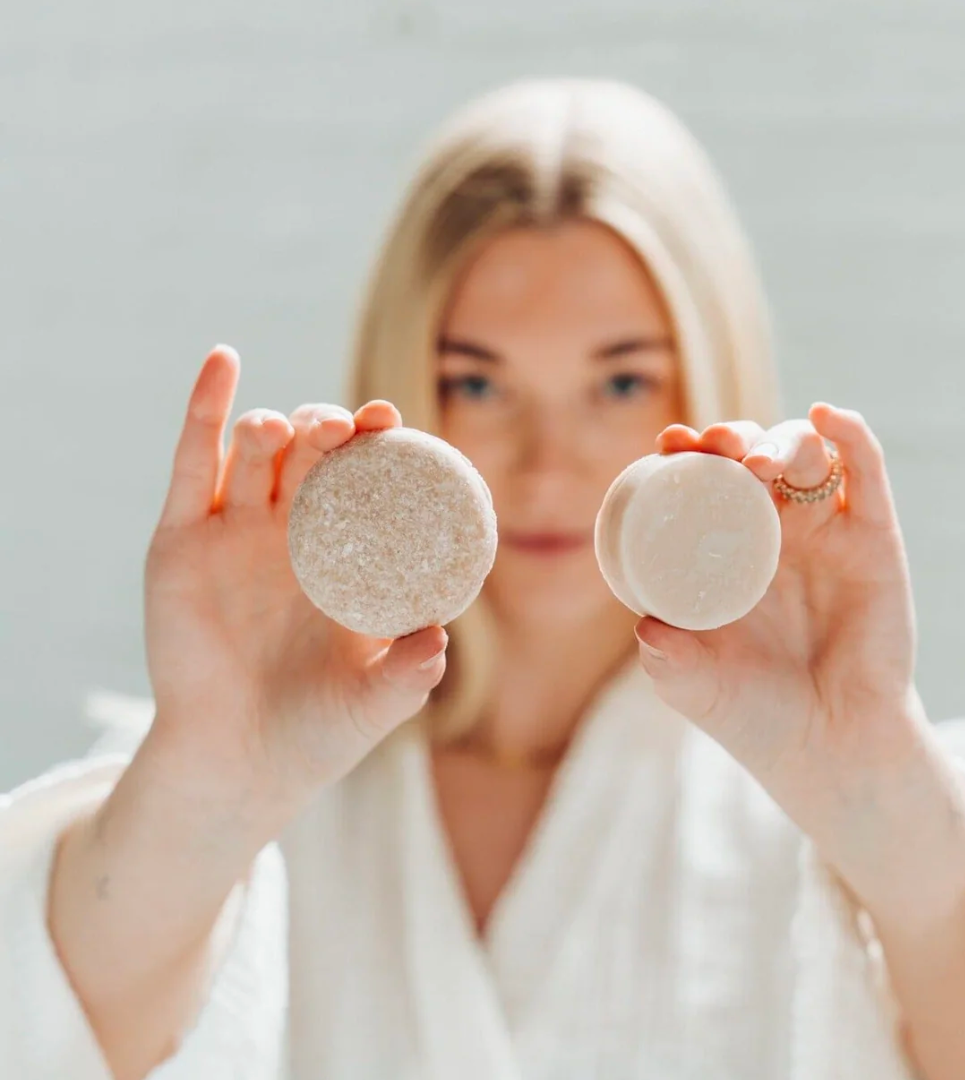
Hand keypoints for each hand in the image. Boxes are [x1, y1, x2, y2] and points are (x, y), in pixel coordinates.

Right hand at [143, 344, 447, 815]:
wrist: (237, 764)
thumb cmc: (317, 732)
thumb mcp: (375, 701)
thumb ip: (411, 673)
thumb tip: (439, 638)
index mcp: (346, 555)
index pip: (367, 482)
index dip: (380, 448)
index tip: (395, 422)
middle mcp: (293, 534)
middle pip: (313, 454)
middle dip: (331, 430)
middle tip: (351, 427)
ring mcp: (235, 531)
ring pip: (257, 453)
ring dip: (278, 425)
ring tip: (292, 432)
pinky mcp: (180, 539)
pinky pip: (192, 462)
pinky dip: (205, 409)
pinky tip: (223, 361)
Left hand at [634, 403, 927, 822]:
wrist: (830, 750)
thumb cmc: (754, 716)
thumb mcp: (695, 686)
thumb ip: (666, 662)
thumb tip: (646, 628)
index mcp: (724, 553)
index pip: (704, 484)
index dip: (689, 454)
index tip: (670, 444)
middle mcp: (773, 533)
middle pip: (753, 457)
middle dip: (733, 438)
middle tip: (715, 445)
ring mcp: (824, 532)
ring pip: (805, 455)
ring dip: (780, 438)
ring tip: (756, 459)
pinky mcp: (874, 540)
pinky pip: (866, 476)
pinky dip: (852, 437)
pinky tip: (831, 416)